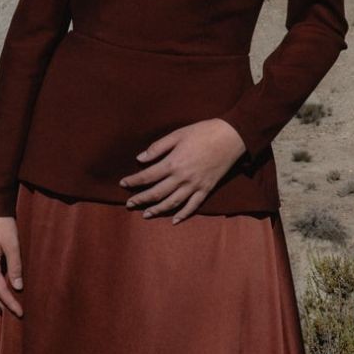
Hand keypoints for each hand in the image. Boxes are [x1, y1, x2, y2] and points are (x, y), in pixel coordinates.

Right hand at [0, 215, 24, 316]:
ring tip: (9, 303)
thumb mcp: (12, 244)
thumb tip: (17, 287)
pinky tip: (3, 285)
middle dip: (2, 302)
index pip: (0, 290)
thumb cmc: (2, 223)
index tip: (21, 313)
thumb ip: (15, 266)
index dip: (10, 302)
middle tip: (14, 313)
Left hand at [118, 118, 247, 222]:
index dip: (133, 181)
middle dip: (141, 200)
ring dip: (157, 210)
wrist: (231, 137)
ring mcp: (195, 186)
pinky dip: (183, 215)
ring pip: (172, 203)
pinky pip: (193, 206)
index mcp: (173, 163)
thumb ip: (158, 147)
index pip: (147, 176)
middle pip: (156, 193)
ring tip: (146, 215)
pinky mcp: (206, 189)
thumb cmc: (203, 132)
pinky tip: (174, 220)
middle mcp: (182, 178)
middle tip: (129, 205)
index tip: (123, 184)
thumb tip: (140, 159)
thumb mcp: (177, 134)